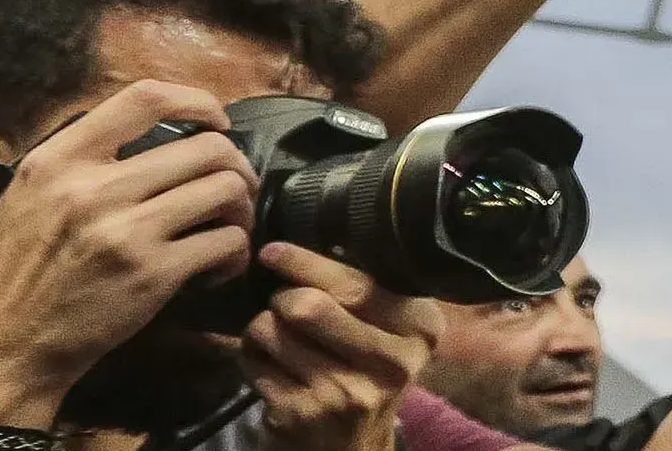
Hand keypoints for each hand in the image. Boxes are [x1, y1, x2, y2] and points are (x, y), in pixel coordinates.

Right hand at [0, 81, 255, 423]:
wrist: (2, 346)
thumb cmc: (18, 271)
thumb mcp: (30, 196)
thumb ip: (82, 162)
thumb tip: (153, 133)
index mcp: (58, 161)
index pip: (145, 98)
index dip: (198, 101)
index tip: (216, 121)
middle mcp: (92, 189)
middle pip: (208, 147)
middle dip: (236, 165)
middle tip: (232, 188)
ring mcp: (125, 232)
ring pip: (227, 189)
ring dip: (241, 208)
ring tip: (228, 226)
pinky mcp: (152, 274)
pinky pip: (227, 242)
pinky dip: (236, 252)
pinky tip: (217, 266)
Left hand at [240, 244, 442, 450]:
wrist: (355, 443)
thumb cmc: (372, 367)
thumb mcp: (395, 329)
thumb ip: (374, 292)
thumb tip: (312, 241)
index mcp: (421, 330)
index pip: (357, 287)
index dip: (307, 264)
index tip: (274, 250)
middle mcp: (389, 364)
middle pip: (307, 307)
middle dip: (282, 296)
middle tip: (283, 299)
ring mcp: (341, 394)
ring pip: (271, 331)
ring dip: (262, 324)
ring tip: (276, 332)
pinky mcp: (298, 416)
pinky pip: (253, 362)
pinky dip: (250, 353)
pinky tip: (268, 359)